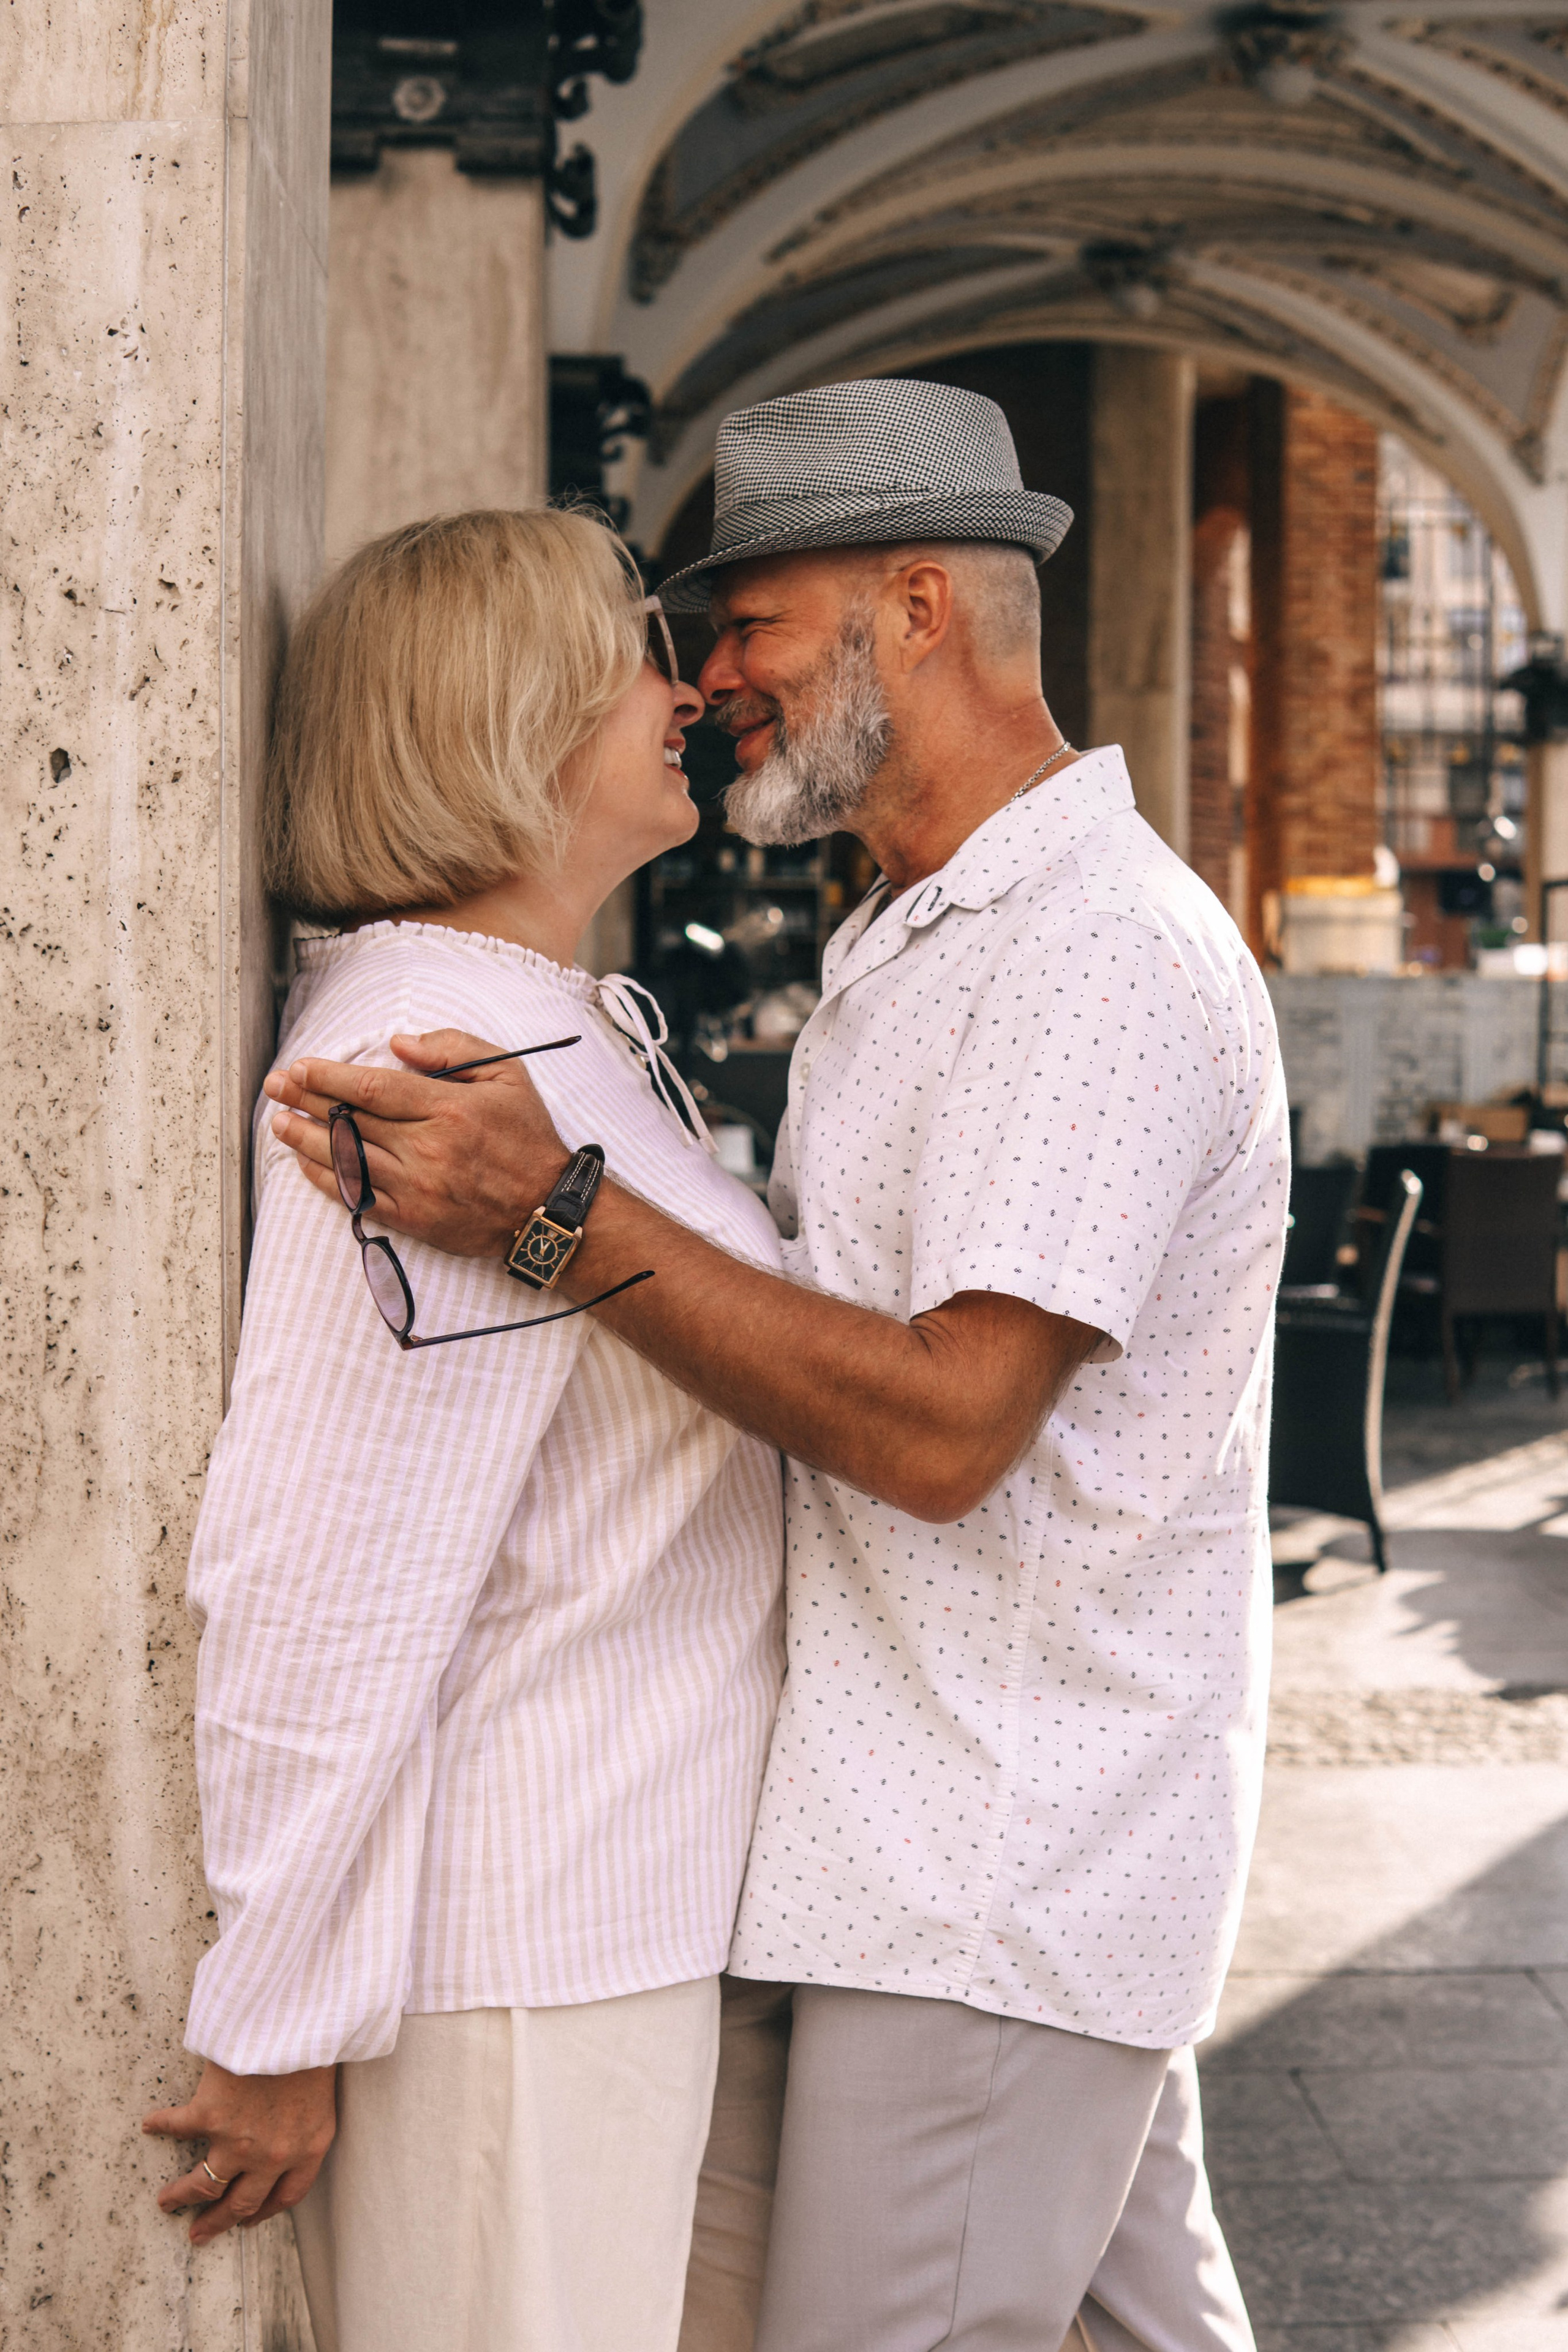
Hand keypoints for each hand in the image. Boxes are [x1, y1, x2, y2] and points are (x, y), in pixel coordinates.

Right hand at [143, 2059, 335, 2245]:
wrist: (297, 2021)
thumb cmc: (317, 2047)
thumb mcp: (324, 2095)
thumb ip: (306, 2123)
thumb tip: (288, 2131)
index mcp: (308, 2148)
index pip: (286, 2197)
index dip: (264, 2212)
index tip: (248, 2220)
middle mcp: (273, 2155)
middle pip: (242, 2204)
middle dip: (219, 2222)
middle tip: (200, 2234)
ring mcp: (238, 2140)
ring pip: (204, 2185)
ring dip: (181, 2195)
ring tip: (165, 2201)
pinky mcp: (210, 2115)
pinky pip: (178, 2126)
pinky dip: (161, 2125)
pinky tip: (150, 2124)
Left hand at [264, 1029, 570, 1257]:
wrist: (546, 1209)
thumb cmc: (527, 1136)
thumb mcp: (507, 1074)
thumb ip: (453, 1049)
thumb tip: (397, 1044)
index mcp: (447, 1109)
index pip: (372, 1088)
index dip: (328, 1078)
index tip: (301, 1068)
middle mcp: (427, 1149)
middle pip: (350, 1121)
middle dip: (305, 1101)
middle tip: (275, 1086)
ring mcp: (417, 1188)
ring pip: (346, 1160)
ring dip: (305, 1140)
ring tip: (279, 1123)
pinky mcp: (414, 1220)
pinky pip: (357, 1198)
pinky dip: (327, 1179)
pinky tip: (306, 1163)